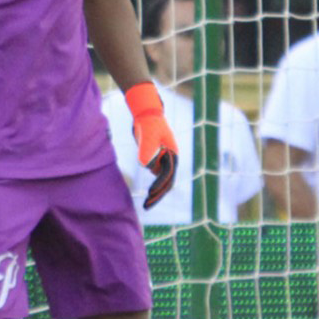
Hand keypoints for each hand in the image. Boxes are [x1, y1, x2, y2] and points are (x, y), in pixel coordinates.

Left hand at [125, 82, 178, 209]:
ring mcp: (163, 158)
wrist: (145, 113)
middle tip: (148, 206)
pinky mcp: (156, 157)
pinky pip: (155, 172)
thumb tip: (147, 166)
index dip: (159, 186)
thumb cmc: (149, 123)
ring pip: (161, 178)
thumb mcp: (148, 136)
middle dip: (159, 195)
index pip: (168, 175)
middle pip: (167, 181)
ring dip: (156, 190)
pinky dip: (153, 183)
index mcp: (173, 154)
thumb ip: (147, 150)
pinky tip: (149, 192)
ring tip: (148, 203)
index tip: (150, 195)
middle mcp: (170, 158)